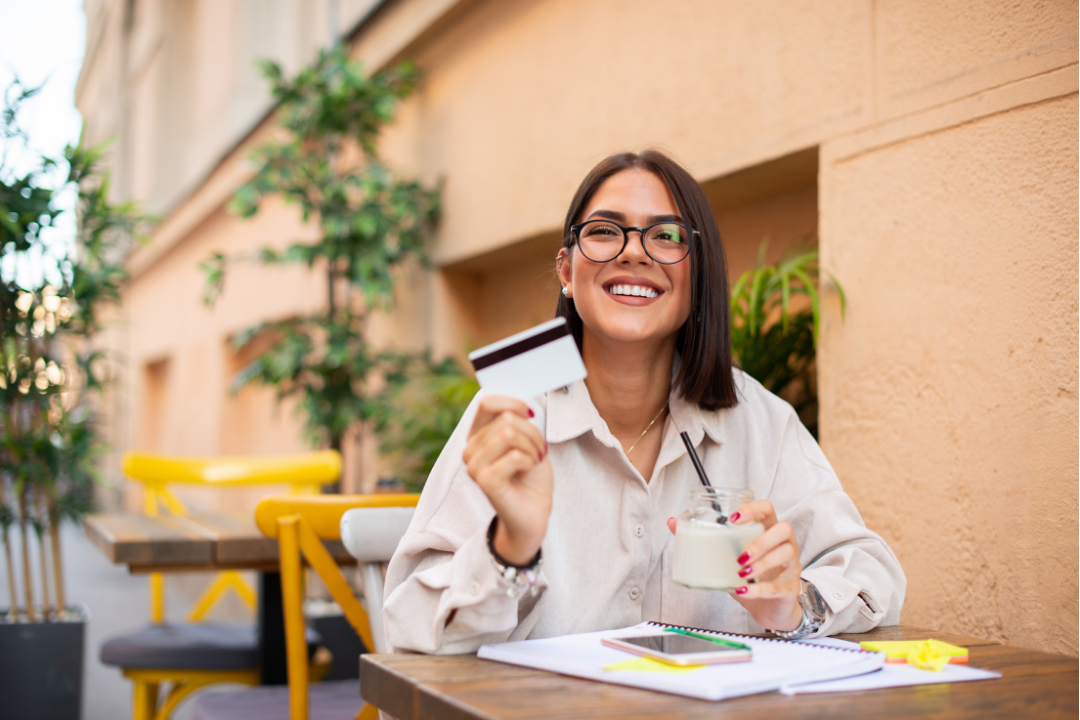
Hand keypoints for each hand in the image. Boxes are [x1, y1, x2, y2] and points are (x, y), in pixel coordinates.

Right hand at [462, 396, 551, 565]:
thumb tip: (520, 405)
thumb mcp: (527, 440)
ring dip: (532, 446)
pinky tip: (528, 471)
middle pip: (506, 419)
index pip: (486, 403)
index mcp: (477, 435)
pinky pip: (514, 456)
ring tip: (533, 460)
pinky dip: (530, 461)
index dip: (513, 403)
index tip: (530, 414)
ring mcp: (474, 466)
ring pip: (510, 434)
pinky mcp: (484, 481)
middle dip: (532, 433)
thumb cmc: (530, 475)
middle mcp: (470, 449)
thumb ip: (517, 421)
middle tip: (538, 451)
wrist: (534, 512)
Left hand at [666, 500, 802, 631]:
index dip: (752, 509)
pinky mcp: (791, 588)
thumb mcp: (726, 559)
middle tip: (739, 555)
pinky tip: (744, 591)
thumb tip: (673, 522)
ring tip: (741, 572)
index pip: (767, 509)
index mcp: (768, 531)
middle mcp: (784, 544)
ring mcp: (791, 566)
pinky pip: (780, 586)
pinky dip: (760, 589)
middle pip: (783, 529)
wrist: (769, 610)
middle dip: (760, 541)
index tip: (733, 518)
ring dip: (762, 563)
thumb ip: (704, 542)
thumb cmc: (749, 578)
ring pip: (786, 554)